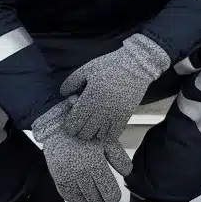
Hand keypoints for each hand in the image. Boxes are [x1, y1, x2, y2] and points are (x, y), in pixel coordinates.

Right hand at [30, 101, 132, 201]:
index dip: (113, 197)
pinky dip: (77, 201)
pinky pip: (68, 195)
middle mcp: (81, 172)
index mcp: (95, 163)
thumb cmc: (88, 134)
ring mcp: (67, 176)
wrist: (60, 127)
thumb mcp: (107, 141)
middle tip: (105, 197)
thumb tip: (127, 174)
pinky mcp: (57, 177)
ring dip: (91, 201)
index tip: (114, 197)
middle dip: (103, 200)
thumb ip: (118, 158)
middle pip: (96, 198)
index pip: (108, 192)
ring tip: (96, 199)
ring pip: (83, 198)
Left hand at [57, 33, 171, 140]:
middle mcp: (100, 110)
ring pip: (98, 136)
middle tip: (81, 124)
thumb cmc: (110, 65)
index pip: (73, 123)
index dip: (69, 126)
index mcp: (88, 98)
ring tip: (93, 125)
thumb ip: (72, 82)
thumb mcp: (87, 69)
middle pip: (84, 133)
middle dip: (79, 131)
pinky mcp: (125, 117)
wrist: (136, 66)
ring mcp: (113, 115)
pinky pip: (113, 134)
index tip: (71, 122)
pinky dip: (107, 134)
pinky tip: (105, 127)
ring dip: (93, 133)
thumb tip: (64, 95)